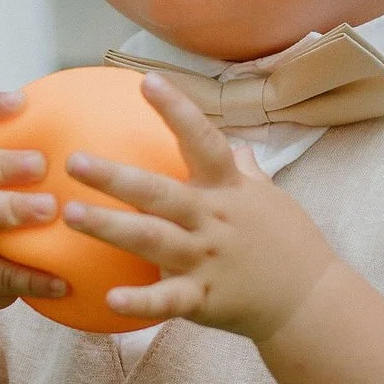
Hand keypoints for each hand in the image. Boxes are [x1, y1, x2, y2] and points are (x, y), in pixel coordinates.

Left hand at [64, 72, 340, 343]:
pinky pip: (168, 300)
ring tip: (71, 214)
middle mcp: (214, 219)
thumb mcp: (272, 199)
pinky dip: (141, 301)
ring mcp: (207, 259)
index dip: (177, 109)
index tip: (148, 81)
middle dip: (115, 177)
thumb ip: (247, 173)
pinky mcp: (204, 298)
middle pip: (160, 193)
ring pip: (153, 239)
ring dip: (110, 227)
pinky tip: (110, 299)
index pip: (203, 139)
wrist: (312, 301)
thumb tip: (239, 146)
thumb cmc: (290, 245)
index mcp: (229, 189)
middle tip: (73, 161)